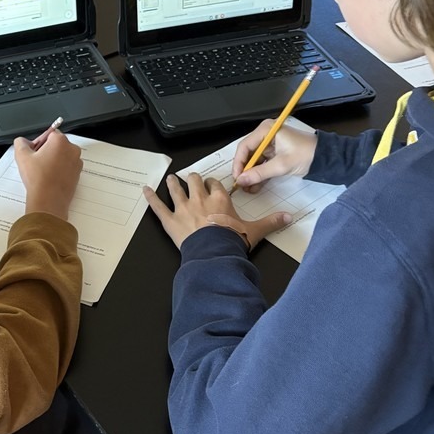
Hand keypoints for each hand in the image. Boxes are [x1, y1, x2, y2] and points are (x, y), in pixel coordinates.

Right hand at [14, 131, 81, 219]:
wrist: (48, 201)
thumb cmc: (39, 180)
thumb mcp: (22, 156)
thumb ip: (20, 143)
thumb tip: (22, 141)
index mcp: (60, 141)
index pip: (49, 133)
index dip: (39, 141)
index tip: (33, 150)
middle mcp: (72, 149)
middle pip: (57, 144)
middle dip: (47, 150)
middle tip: (36, 162)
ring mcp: (77, 162)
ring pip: (63, 156)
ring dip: (53, 160)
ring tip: (42, 171)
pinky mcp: (77, 174)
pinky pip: (67, 167)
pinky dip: (60, 170)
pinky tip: (49, 178)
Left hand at [144, 172, 290, 250]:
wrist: (215, 254)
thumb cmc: (233, 241)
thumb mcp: (255, 231)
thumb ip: (271, 222)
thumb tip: (289, 217)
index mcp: (220, 200)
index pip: (215, 184)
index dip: (213, 184)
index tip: (212, 184)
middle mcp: (200, 199)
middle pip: (195, 182)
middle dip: (193, 179)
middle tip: (191, 178)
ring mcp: (183, 208)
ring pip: (176, 190)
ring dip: (173, 183)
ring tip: (171, 178)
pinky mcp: (170, 220)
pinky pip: (158, 206)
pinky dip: (150, 198)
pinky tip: (144, 190)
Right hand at [231, 121, 317, 190]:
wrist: (326, 158)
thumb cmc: (306, 154)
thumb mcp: (281, 165)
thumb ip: (259, 173)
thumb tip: (241, 180)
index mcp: (266, 130)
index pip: (245, 146)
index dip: (239, 163)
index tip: (237, 177)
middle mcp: (266, 135)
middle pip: (248, 153)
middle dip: (245, 170)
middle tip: (241, 184)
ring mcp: (270, 144)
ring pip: (254, 160)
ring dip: (251, 174)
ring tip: (248, 188)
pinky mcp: (275, 153)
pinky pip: (262, 163)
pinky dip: (260, 174)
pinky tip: (256, 185)